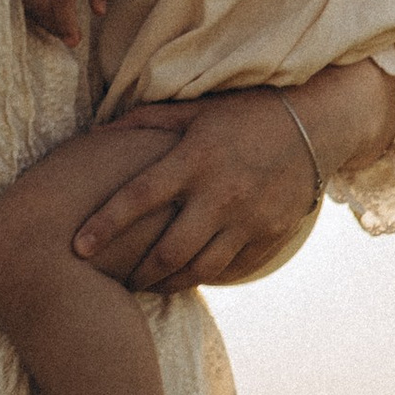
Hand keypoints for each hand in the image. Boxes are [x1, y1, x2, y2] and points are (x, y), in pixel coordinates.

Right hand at [7, 0, 109, 46]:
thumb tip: (99, 11)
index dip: (67, 23)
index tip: (74, 41)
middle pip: (41, 6)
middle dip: (54, 26)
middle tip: (69, 39)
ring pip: (29, 3)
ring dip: (44, 20)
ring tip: (60, 29)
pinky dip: (34, 8)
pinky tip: (46, 14)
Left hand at [67, 88, 328, 292]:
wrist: (317, 125)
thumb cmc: (245, 113)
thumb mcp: (196, 109)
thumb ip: (146, 121)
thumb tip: (97, 131)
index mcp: (195, 158)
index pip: (139, 196)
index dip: (105, 224)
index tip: (77, 247)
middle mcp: (221, 193)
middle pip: (168, 250)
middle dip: (137, 273)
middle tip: (115, 280)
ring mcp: (249, 218)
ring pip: (200, 269)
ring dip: (167, 283)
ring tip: (147, 284)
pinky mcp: (269, 234)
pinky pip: (230, 267)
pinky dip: (204, 275)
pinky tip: (186, 276)